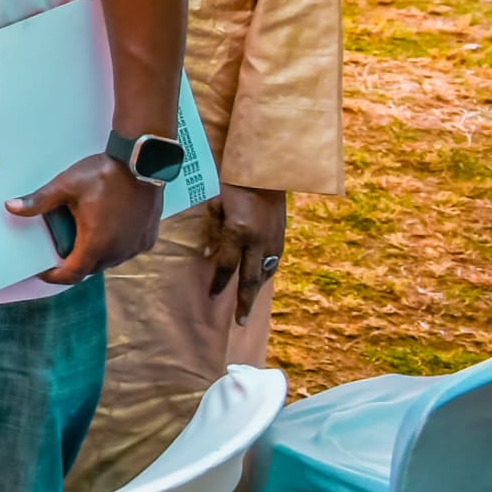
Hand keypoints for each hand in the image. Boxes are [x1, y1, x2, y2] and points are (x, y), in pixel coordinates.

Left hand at [6, 155, 162, 282]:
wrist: (143, 162)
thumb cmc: (105, 174)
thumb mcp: (66, 186)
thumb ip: (39, 201)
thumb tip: (11, 207)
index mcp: (95, 243)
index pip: (72, 274)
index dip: (55, 277)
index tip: (44, 272)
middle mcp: (118, 251)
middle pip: (89, 268)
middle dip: (73, 263)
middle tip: (60, 247)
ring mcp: (135, 246)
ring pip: (109, 261)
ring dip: (94, 255)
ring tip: (82, 237)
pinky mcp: (147, 239)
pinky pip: (126, 251)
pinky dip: (114, 247)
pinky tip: (106, 230)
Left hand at [205, 184, 285, 322]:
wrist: (265, 170)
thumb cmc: (234, 184)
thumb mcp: (216, 206)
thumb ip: (213, 232)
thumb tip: (209, 257)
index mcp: (238, 232)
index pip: (226, 266)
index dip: (219, 282)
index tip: (213, 295)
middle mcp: (258, 241)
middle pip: (250, 279)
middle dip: (245, 301)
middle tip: (241, 321)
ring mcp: (273, 239)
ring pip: (265, 272)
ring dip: (257, 288)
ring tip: (249, 303)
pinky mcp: (282, 236)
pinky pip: (274, 261)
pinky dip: (266, 272)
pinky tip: (261, 278)